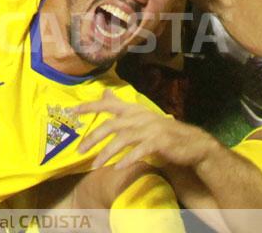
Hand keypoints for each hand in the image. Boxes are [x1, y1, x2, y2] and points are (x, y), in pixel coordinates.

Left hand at [75, 90, 221, 169]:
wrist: (189, 142)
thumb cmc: (159, 130)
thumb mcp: (139, 116)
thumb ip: (120, 107)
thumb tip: (105, 94)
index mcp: (133, 109)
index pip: (107, 104)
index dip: (89, 106)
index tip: (72, 111)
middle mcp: (139, 116)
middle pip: (110, 125)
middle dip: (93, 138)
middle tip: (79, 151)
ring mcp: (149, 129)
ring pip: (122, 139)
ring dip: (106, 153)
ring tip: (95, 166)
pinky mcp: (158, 142)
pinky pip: (139, 151)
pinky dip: (127, 159)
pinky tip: (117, 167)